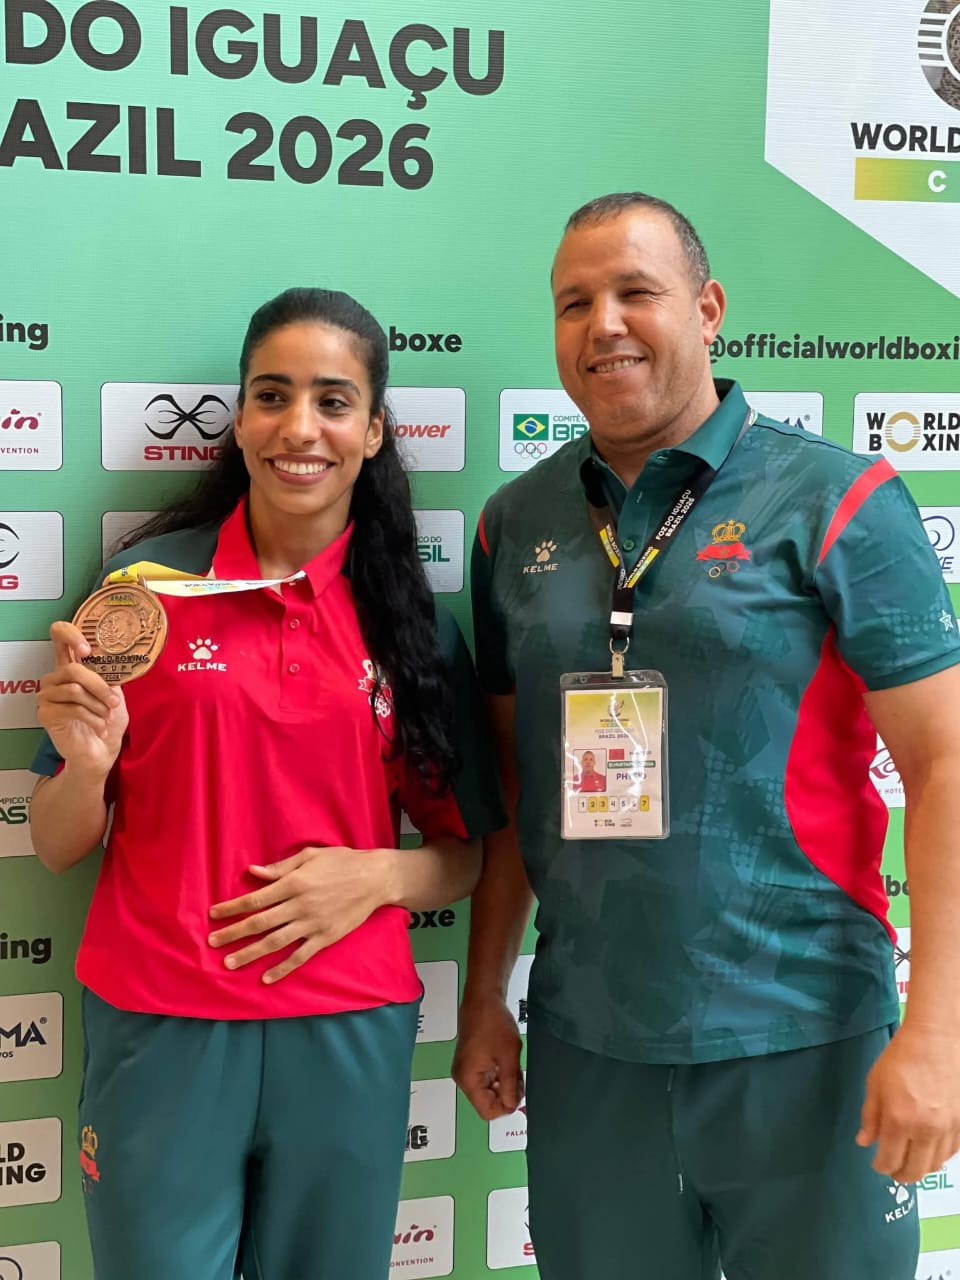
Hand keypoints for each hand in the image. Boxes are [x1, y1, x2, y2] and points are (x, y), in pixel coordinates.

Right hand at [37, 622, 127, 775]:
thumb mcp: (114, 692)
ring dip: (98, 706)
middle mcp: (55, 677)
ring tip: (107, 718)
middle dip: (100, 687)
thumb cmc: (108, 719)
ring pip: (75, 690)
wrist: (101, 750)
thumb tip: (112, 657)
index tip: (87, 649)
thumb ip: (108, 673)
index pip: (59, 637)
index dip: (70, 635)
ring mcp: (47, 695)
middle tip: (114, 702)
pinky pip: (72, 709)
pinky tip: (100, 728)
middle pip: (74, 669)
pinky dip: (92, 719)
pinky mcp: (46, 713)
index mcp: (71, 666)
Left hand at [208, 845, 389, 982]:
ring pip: (275, 942)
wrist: (375, 878)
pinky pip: (300, 956)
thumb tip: (253, 872)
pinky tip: (266, 978)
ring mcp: (312, 924)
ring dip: (250, 953)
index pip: (255, 898)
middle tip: (212, 943)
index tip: (214, 914)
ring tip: (230, 963)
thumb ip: (281, 867)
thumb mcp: (310, 855)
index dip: (233, 907)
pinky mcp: (325, 937)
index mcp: (294, 883)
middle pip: (260, 922)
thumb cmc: (342, 862)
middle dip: (233, 933)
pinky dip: (283, 968)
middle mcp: (299, 905)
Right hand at [452, 995, 523, 1119]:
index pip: (487, 1111)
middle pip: (487, 1102)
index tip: (518, 1089)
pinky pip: (485, 1079)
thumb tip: (512, 1105)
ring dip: (503, 1083)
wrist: (483, 998)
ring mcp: (464, 1070)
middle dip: (506, 1093)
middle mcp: (462, 1078)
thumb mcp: (508, 1057)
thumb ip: (510, 1085)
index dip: (506, 1105)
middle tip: (518, 1075)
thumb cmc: (494, 1023)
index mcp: (468, 1079)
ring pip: (488, 1091)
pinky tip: (505, 1061)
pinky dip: (498, 1075)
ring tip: (512, 1065)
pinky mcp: (469, 1062)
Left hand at [857, 1024, 959, 1182]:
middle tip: (894, 1170)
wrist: (935, 1040)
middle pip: (914, 1171)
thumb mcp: (875, 1084)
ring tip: (911, 1161)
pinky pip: (951, 1153)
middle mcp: (925, 1130)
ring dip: (921, 1167)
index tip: (877, 1164)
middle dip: (901, 1174)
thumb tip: (864, 1142)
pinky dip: (938, 1156)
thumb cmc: (900, 1058)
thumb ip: (870, 1116)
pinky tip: (929, 1149)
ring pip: (935, 1165)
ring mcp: (948, 1129)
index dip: (881, 1167)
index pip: (889, 1160)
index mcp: (898, 1120)